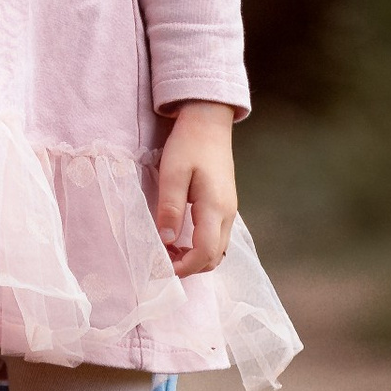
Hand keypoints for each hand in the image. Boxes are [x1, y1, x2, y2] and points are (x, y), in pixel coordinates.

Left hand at [154, 103, 238, 275]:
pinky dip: (200, 247)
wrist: (209, 122)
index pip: (204, 253)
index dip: (184, 267)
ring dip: (195, 258)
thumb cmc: (189, 144)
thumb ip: (170, 208)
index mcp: (215, 207)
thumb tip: (166, 240)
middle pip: (214, 257)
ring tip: (168, 250)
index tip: (161, 268)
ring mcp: (229, 211)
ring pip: (217, 250)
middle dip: (189, 267)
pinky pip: (217, 238)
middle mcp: (227, 214)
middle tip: (162, 261)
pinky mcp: (225, 206)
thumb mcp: (173, 173)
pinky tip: (180, 238)